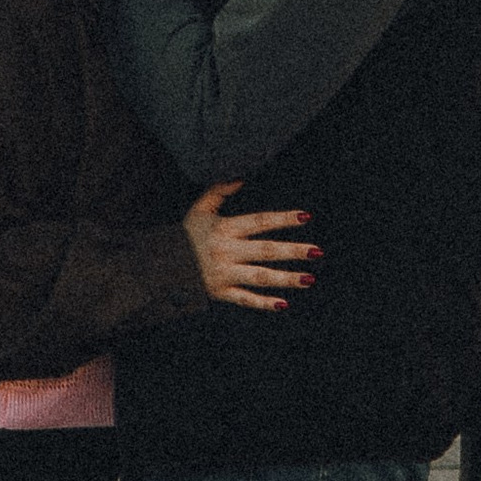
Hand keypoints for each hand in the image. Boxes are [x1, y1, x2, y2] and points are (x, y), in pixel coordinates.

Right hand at [183, 180, 319, 313]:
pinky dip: (263, 303)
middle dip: (293, 251)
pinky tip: (283, 304)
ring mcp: (224, 273)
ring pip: (260, 277)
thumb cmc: (186, 235)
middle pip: (266, 251)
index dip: (282, 219)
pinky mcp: (221, 292)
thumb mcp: (199, 209)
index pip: (259, 222)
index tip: (305, 217)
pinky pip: (245, 299)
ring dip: (286, 279)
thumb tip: (240, 177)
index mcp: (225, 229)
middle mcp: (227, 251)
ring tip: (309, 278)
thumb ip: (218, 191)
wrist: (162, 265)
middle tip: (317, 252)